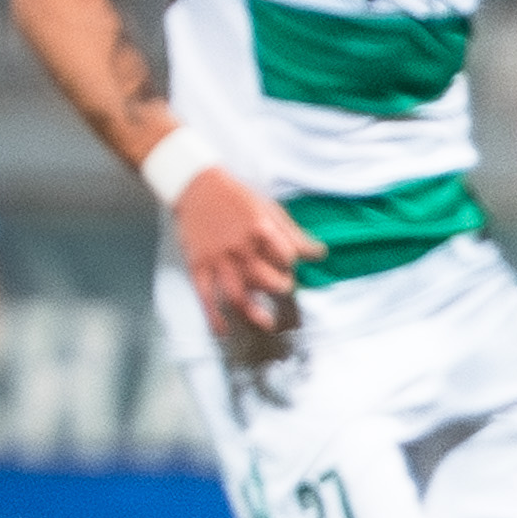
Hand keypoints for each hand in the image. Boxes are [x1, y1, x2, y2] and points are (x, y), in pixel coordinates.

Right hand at [177, 164, 325, 334]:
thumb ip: (293, 235)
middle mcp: (240, 247)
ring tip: (268, 323)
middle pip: (266, 279)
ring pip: (238, 295)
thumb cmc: (237, 198)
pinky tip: (224, 331)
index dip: (292, 264)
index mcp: (261, 229)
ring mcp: (217, 259)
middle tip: (283, 290)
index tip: (289, 266)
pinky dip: (214, 317)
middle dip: (281, 289)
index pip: (288, 257)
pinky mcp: (197, 266)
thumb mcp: (269, 209)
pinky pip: (205, 297)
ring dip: (254, 313)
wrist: (195, 186)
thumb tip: (320, 255)